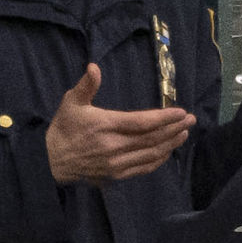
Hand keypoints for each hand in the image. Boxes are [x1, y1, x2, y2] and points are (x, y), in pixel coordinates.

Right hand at [43, 62, 191, 185]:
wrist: (50, 161)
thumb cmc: (63, 128)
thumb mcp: (71, 102)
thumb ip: (86, 86)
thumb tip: (93, 67)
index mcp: (106, 125)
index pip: (142, 122)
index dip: (164, 117)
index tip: (181, 112)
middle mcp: (114, 146)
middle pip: (152, 138)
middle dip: (174, 128)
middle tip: (190, 120)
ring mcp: (116, 163)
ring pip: (151, 154)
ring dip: (171, 144)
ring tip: (184, 133)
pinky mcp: (116, 175)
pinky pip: (143, 168)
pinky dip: (158, 160)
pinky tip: (168, 151)